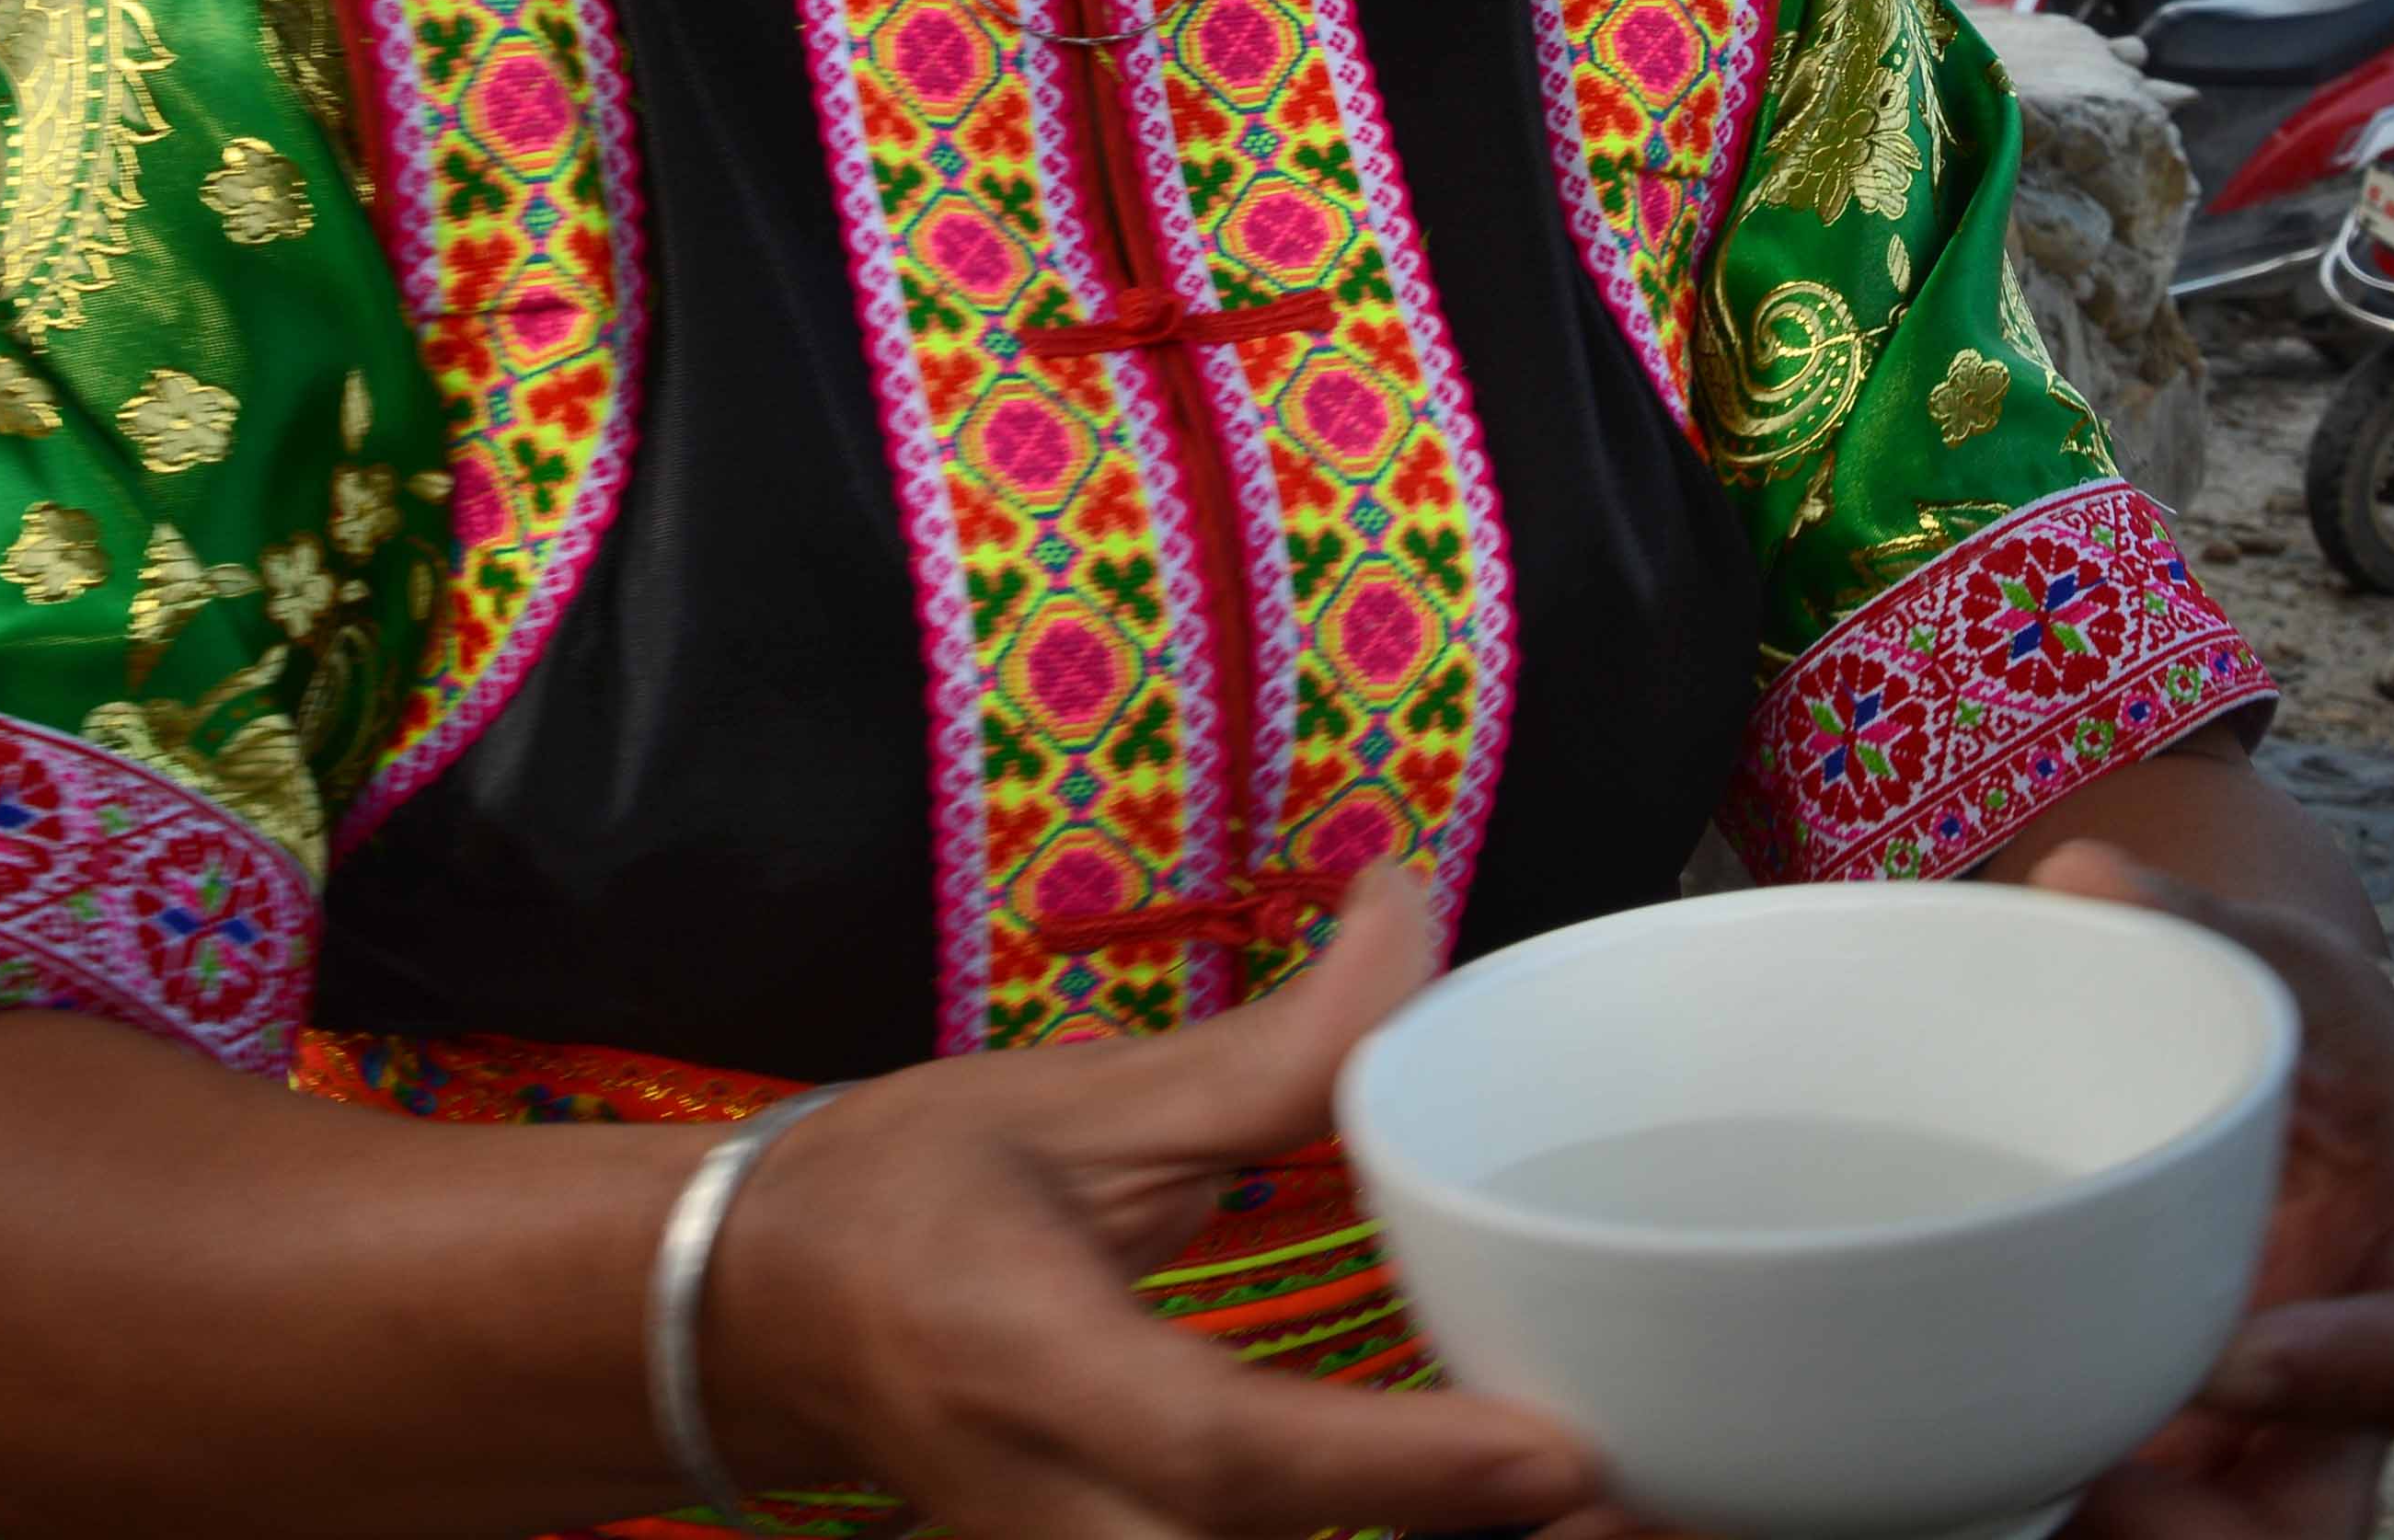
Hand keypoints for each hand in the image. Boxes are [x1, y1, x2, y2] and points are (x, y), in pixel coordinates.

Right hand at [706, 861, 1616, 1539]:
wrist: (755, 1319)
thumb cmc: (904, 1192)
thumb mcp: (1077, 1101)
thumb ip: (1266, 1049)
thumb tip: (1412, 913)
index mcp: (1029, 1363)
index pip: (1222, 1450)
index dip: (1392, 1469)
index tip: (1555, 1456)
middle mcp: (1052, 1517)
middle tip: (1638, 1506)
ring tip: (1605, 1516)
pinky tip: (1486, 1516)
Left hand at [2032, 843, 2393, 1539]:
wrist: (2274, 1037)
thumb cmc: (2285, 994)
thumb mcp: (2262, 948)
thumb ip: (2182, 912)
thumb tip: (2079, 874)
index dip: (2342, 1376)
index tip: (2230, 1356)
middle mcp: (2355, 1346)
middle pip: (2330, 1495)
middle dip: (2233, 1524)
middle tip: (2105, 1497)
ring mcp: (2276, 1395)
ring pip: (2244, 1514)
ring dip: (2148, 1523)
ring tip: (2025, 1506)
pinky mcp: (2192, 1400)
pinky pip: (2163, 1482)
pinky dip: (2085, 1493)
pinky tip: (1986, 1486)